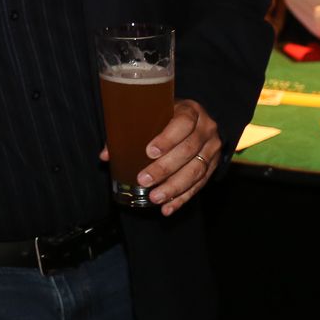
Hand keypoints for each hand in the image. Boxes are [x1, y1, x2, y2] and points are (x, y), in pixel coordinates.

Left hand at [99, 97, 220, 216]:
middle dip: (165, 168)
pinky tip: (168, 208)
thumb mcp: (153, 115)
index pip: (183, 123)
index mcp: (191, 111)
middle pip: (189, 150)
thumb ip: (130, 131)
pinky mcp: (213, 166)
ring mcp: (212, 149)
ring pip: (197, 170)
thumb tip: (106, 154)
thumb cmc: (168, 117)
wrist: (196, 122)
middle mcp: (206, 128)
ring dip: (174, 187)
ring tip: (155, 197)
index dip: (167, 138)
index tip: (149, 152)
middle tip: (144, 180)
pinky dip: (182, 198)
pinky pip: (200, 185)